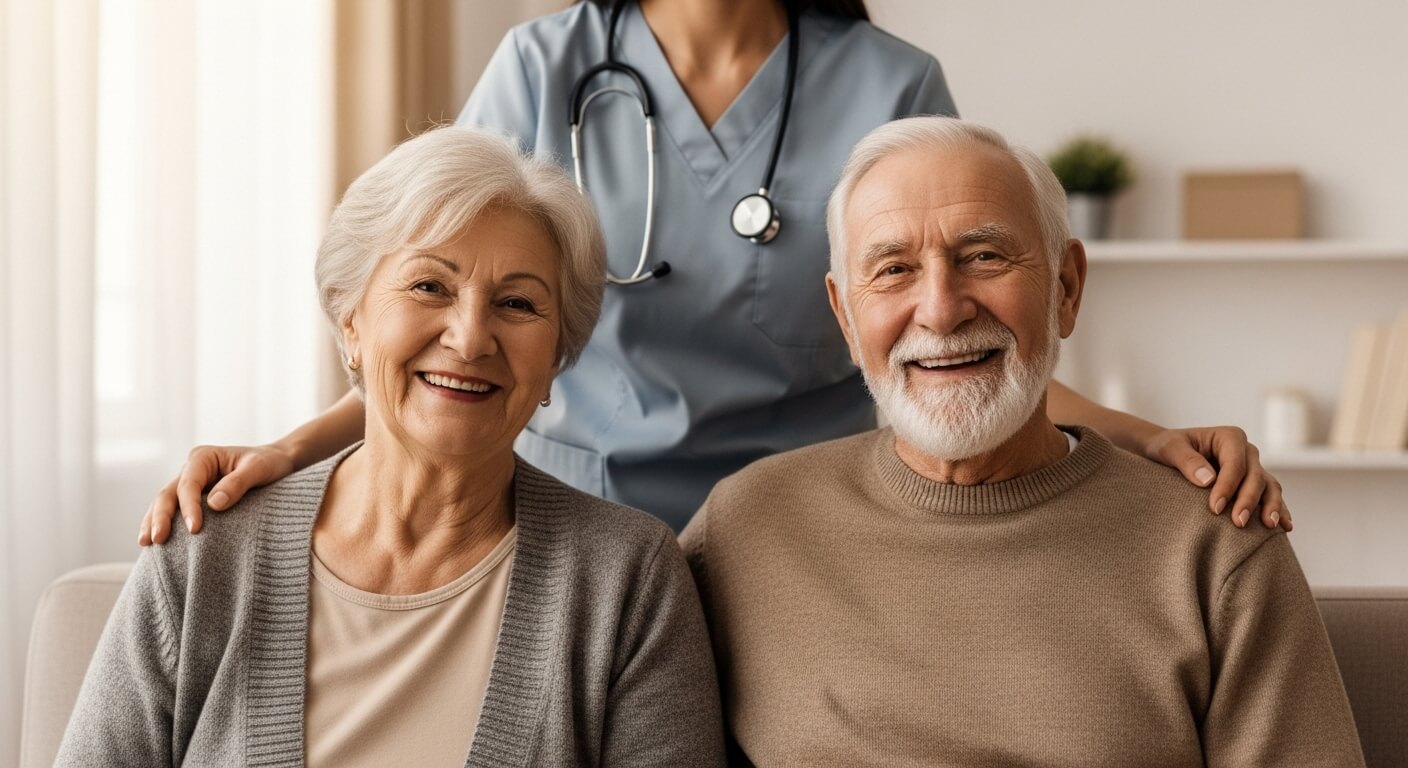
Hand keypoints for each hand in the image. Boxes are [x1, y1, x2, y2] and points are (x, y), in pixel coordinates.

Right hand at [138, 444, 296, 544]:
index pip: (189, 484)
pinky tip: (155, 544)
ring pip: (164, 503)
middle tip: (157, 541)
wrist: (276, 463)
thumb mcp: (258, 469)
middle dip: (160, 517)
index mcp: (203, 457)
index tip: (195, 530)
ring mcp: (189, 484)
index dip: (189, 507)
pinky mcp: (193, 499)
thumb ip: (238, 483)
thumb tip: (213, 504)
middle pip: (168, 494)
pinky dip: (164, 525)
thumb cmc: (269, 463)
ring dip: (153, 523)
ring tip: (146, 544)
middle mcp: (191, 469)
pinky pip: (174, 512)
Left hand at [1143, 426, 1291, 530]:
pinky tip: (1284, 526)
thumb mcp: (1170, 449)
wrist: (1170, 452)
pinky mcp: (1254, 483)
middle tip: (1238, 523)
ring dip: (1271, 506)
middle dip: (1248, 500)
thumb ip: (1186, 460)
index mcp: (1229, 437)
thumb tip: (1208, 480)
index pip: (1235, 464)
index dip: (1227, 486)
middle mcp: (1247, 451)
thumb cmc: (1169, 447)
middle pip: (1254, 476)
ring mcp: (1253, 467)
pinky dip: (1278, 509)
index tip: (1215, 508)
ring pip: (1269, 486)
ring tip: (1269, 526)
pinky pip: (1270, 495)